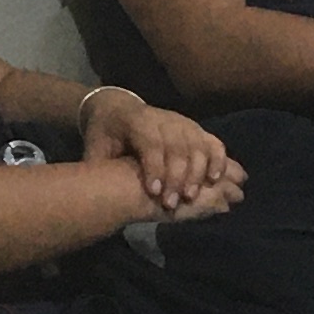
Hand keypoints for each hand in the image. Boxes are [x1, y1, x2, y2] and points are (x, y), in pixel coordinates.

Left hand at [84, 94, 237, 215]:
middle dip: (177, 177)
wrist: (117, 108)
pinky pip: (213, 142)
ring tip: (192, 197)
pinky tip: (215, 180)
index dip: (154, 167)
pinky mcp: (196, 128)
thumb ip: (99, 166)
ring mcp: (183, 122)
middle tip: (172, 204)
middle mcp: (163, 118)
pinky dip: (218, 160)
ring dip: (197, 173)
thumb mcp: (95, 147)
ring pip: (197, 146)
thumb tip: (97, 190)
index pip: (151, 143)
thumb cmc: (106, 134)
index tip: (154, 193)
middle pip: (177, 147)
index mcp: (136, 121)